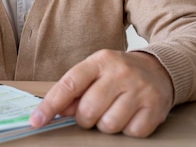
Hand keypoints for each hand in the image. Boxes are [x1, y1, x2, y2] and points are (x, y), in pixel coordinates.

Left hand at [30, 50, 172, 137]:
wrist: (160, 69)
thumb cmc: (119, 73)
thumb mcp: (96, 72)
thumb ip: (75, 90)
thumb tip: (56, 111)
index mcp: (100, 61)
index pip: (70, 84)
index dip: (50, 105)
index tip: (36, 120)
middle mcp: (121, 72)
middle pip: (88, 111)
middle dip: (85, 118)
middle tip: (93, 110)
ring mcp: (140, 89)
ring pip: (108, 125)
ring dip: (106, 125)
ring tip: (113, 111)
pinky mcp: (155, 107)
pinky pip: (131, 133)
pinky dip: (127, 130)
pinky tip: (130, 115)